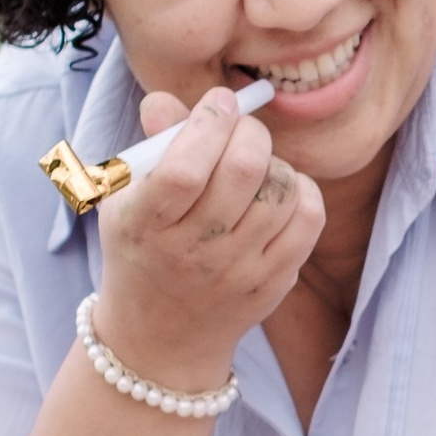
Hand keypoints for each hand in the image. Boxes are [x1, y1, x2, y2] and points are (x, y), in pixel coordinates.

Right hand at [93, 90, 323, 397]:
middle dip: (249, 132)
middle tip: (242, 125)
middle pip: (241, 173)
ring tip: (255, 163)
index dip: (208, 124)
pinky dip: (302, 191)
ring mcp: (238, 271)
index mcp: (145, 226)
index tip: (218, 102)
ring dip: (274, 162)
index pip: (183, 170)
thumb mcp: (126, 201)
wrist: (161, 336)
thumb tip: (165, 100)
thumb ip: (151, 148)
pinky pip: (308, 221)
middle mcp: (193, 252)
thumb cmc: (142, 249)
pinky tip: (282, 188)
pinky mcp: (273, 283)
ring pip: (279, 193)